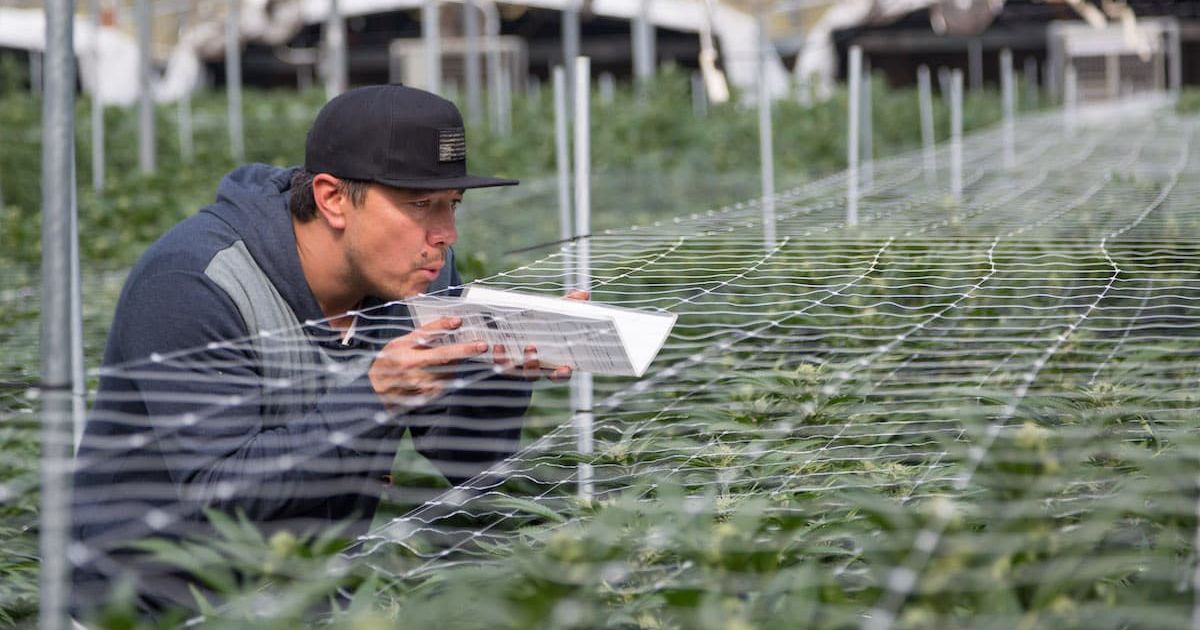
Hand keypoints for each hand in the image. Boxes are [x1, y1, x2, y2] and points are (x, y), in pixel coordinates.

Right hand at [369, 316, 486, 407]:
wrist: (374, 390)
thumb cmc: (388, 363)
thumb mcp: (399, 343)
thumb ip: (420, 336)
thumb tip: (447, 325)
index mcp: (403, 348)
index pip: (425, 334)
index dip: (442, 326)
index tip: (458, 321)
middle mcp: (409, 365)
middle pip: (441, 356)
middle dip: (464, 350)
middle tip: (481, 345)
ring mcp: (417, 382)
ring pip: (447, 372)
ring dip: (457, 365)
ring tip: (456, 360)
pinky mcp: (423, 395)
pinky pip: (444, 384)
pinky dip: (449, 377)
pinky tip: (445, 373)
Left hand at [493, 289, 590, 381]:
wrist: (511, 329)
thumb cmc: (539, 325)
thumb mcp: (553, 316)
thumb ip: (566, 307)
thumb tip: (583, 295)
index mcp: (550, 362)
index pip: (559, 373)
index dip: (562, 373)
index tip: (566, 368)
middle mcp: (532, 368)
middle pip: (533, 373)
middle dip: (532, 363)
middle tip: (531, 347)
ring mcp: (514, 366)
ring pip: (512, 370)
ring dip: (507, 359)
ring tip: (504, 344)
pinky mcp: (500, 361)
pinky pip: (497, 362)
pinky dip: (497, 353)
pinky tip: (496, 343)